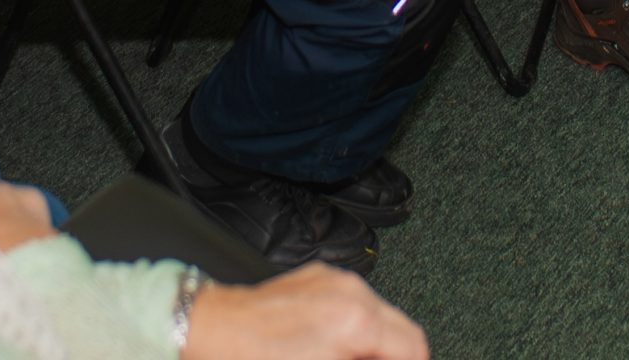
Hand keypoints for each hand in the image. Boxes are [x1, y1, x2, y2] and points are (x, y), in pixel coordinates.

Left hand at [185, 264, 427, 359]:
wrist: (214, 329)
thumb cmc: (256, 359)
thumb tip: (393, 359)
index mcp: (358, 319)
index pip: (414, 346)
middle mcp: (351, 291)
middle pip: (403, 328)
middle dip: (396, 356)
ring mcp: (333, 279)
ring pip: (380, 314)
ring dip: (376, 343)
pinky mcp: (316, 276)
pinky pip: (354, 301)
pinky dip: (355, 326)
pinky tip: (334, 346)